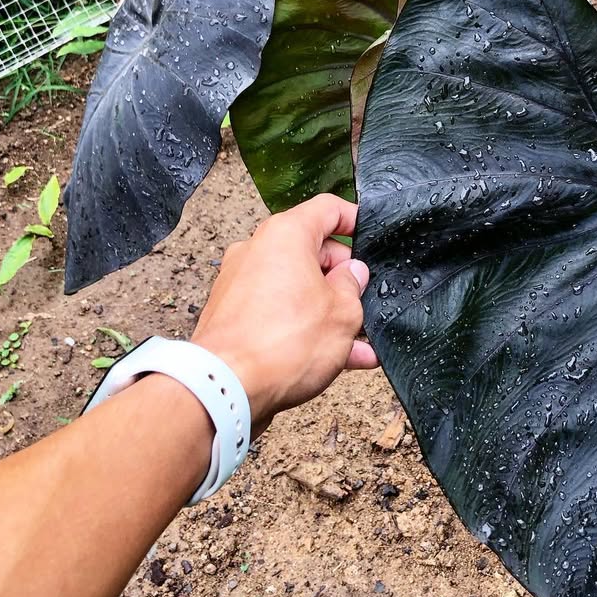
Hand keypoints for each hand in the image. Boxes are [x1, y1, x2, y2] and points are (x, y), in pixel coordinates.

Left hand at [190, 194, 376, 430]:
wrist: (225, 387)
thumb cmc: (283, 343)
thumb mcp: (343, 312)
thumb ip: (353, 286)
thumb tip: (351, 275)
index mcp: (286, 235)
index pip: (327, 209)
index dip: (355, 219)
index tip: (371, 234)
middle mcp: (258, 251)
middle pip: (312, 252)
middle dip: (344, 278)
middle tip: (366, 302)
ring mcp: (241, 284)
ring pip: (298, 289)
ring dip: (329, 312)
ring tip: (361, 342)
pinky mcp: (233, 316)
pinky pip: (279, 314)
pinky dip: (305, 329)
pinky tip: (337, 359)